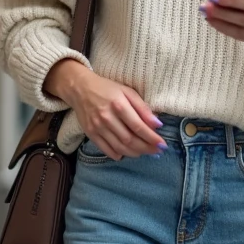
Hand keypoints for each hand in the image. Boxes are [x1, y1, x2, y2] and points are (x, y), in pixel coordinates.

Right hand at [44, 59, 166, 160]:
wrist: (80, 88)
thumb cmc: (107, 88)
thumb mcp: (127, 91)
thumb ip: (142, 108)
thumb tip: (157, 124)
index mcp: (118, 104)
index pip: (139, 126)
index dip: (152, 138)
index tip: (162, 144)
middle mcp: (107, 118)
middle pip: (130, 140)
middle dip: (146, 148)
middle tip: (157, 151)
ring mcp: (97, 127)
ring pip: (119, 147)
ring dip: (134, 153)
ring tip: (144, 152)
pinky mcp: (90, 133)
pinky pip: (106, 150)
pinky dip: (118, 155)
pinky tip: (126, 153)